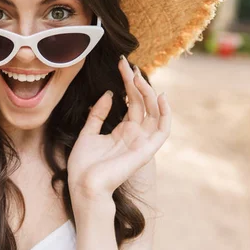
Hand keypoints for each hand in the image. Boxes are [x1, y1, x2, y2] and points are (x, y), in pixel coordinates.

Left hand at [67, 55, 170, 202]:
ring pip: (154, 111)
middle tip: (127, 64)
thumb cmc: (84, 165)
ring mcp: (142, 141)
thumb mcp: (88, 132)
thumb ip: (98, 114)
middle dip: (136, 82)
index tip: (121, 64)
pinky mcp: (147, 149)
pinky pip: (162, 129)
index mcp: (122, 131)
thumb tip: (109, 93)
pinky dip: (165, 113)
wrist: (84, 185)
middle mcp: (135, 134)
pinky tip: (160, 96)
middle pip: (142, 102)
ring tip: (138, 75)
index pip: (131, 102)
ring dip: (148, 92)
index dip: (127, 83)